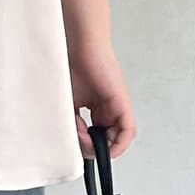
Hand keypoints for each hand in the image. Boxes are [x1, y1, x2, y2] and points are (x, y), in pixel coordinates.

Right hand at [69, 37, 136, 159]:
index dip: (84, 146)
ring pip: (117, 139)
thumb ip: (72, 125)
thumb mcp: (67, 104)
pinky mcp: (122, 105)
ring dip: (101, 147)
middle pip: (106, 141)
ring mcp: (116, 108)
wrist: (79, 47)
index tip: (71, 146)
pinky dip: (118, 144)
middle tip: (77, 143)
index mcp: (95, 109)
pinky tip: (103, 146)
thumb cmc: (70, 66)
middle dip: (91, 148)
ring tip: (85, 140)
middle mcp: (108, 110)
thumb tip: (76, 144)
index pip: (94, 137)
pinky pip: (127, 132)